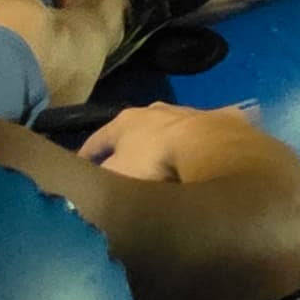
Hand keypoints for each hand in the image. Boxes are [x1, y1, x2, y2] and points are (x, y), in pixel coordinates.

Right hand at [82, 100, 275, 182]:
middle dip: (128, 147)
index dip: (85, 156)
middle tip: (123, 167)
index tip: (78, 168)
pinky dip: (201, 145)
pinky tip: (204, 157)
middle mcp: (156, 111)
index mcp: (126, 122)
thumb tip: (89, 187)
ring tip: (164, 164)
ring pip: (171, 130)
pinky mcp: (221, 121)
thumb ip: (100, 181)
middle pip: (134, 131)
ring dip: (165, 144)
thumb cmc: (155, 163)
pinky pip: (206, 135)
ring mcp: (191, 113)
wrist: (213, 148)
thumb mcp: (117, 177)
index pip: (96, 140)